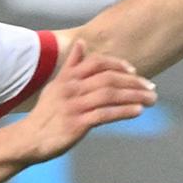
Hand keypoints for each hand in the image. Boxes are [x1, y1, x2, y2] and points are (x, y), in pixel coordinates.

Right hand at [15, 41, 156, 161]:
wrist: (30, 139)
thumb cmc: (47, 113)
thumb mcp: (57, 85)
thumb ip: (72, 65)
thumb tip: (81, 42)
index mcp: (68, 77)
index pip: (97, 63)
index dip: (118, 64)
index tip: (135, 70)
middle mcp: (71, 88)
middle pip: (108, 79)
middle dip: (133, 82)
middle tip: (152, 88)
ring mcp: (74, 106)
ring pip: (109, 95)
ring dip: (134, 97)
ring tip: (152, 100)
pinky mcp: (76, 123)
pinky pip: (105, 114)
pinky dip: (123, 111)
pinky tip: (138, 112)